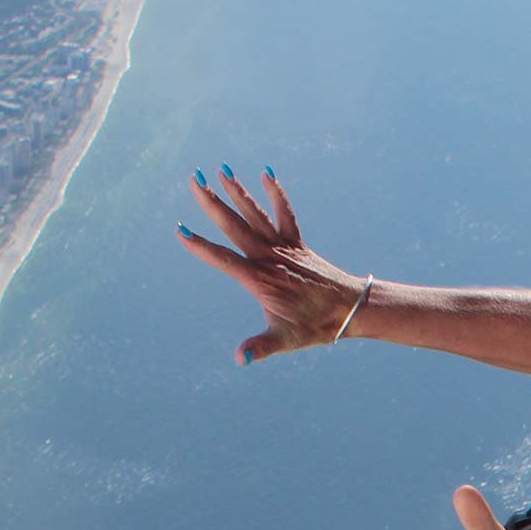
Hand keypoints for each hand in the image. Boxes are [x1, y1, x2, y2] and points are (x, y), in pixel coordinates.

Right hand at [175, 165, 366, 364]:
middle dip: (212, 203)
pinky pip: (285, 214)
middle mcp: (269, 257)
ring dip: (238, 192)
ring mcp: (284, 248)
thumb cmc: (316, 325)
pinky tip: (267, 174)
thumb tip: (241, 360)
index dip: (200, 246)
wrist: (351, 308)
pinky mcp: (297, 244)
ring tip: (221, 170)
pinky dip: (276, 195)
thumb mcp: (285, 339)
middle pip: (235, 225)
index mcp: (260, 279)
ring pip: (256, 214)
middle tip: (193, 179)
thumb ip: (261, 348)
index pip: (223, 259)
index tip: (180, 231)